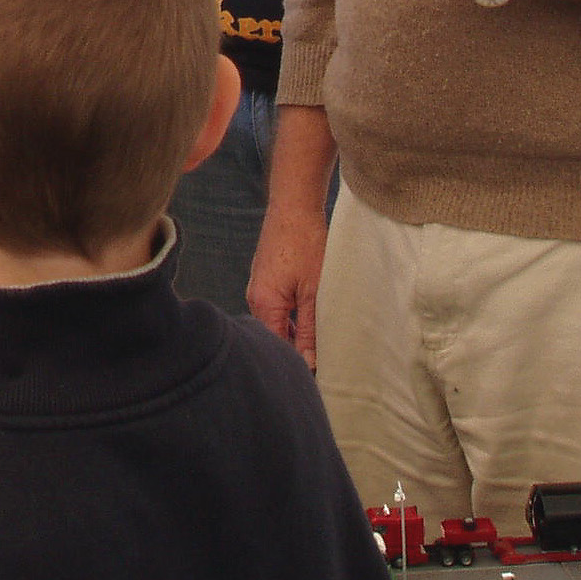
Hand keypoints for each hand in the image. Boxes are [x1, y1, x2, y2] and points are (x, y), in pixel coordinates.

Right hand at [249, 202, 326, 368]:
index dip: (297, 363)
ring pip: (277, 321)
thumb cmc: (306, 243)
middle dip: (297, 349)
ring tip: (321, 337)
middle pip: (274, 336)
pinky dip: (293, 314)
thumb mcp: (315, 292)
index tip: (319, 374)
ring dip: (296, 330)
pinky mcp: (266, 278)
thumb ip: (310, 330)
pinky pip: (277, 306)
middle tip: (324, 359)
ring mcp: (259, 287)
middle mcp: (255, 298)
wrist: (294, 206)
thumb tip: (310, 362)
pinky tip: (312, 312)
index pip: (277, 348)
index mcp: (263, 304)